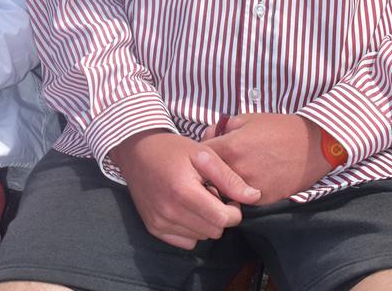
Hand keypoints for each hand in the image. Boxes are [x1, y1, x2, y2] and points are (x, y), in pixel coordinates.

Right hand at [110, 129, 260, 249]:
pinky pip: (185, 242)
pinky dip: (190, 229)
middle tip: (211, 194)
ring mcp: (160, 222)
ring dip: (205, 222)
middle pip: (214, 231)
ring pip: (201, 237)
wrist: (137, 150)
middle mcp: (170, 212)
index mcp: (184, 192)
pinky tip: (185, 208)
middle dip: (219, 215)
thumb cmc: (172, 149)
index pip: (223, 219)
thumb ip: (229, 177)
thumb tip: (254, 197)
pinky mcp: (153, 228)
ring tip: (196, 198)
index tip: (227, 195)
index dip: (233, 209)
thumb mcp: (203, 155)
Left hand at [202, 112, 326, 203]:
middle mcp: (237, 171)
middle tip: (212, 165)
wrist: (311, 146)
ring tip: (229, 173)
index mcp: (231, 147)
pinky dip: (239, 192)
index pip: (200, 157)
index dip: (198, 155)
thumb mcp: (246, 119)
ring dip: (222, 184)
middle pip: (209, 177)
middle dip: (208, 172)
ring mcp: (250, 188)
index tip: (201, 154)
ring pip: (225, 191)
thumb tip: (208, 136)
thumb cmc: (277, 128)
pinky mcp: (263, 201)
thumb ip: (222, 128)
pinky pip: (242, 199)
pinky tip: (245, 181)